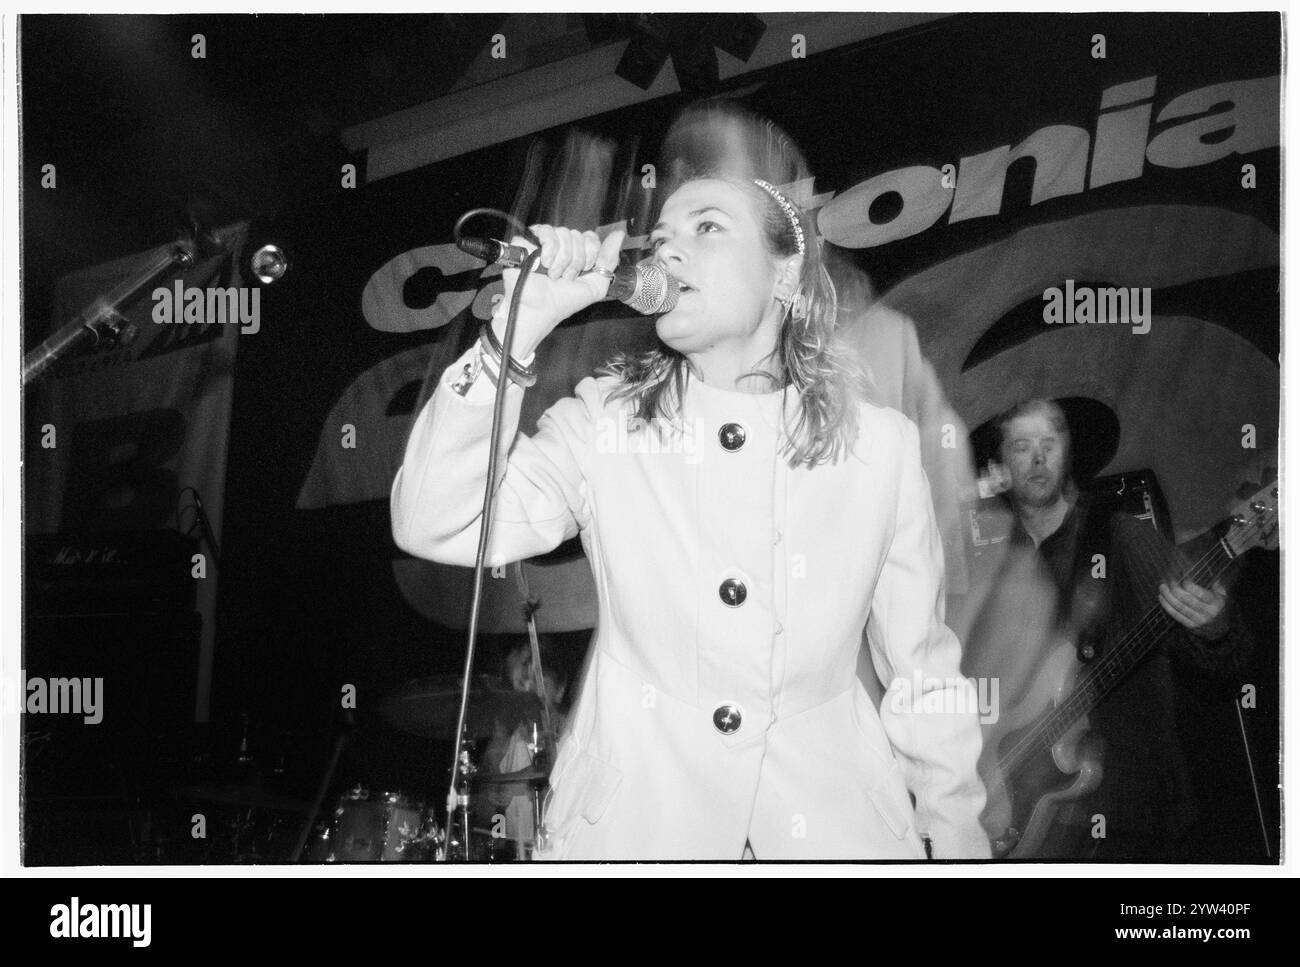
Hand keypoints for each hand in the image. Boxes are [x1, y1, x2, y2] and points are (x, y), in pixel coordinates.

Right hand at [493, 225, 625, 357]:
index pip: (590, 237)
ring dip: (562, 260)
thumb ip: (609, 259)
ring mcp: (544, 241)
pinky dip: (549, 251)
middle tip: (566, 278)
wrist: (541, 309)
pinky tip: (544, 265)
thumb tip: (619, 234)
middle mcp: (561, 245)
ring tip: (554, 275)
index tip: (584, 272)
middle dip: (576, 261)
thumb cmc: (564, 301)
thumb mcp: (596, 285)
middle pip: (578, 235)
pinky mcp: (528, 240)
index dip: (591, 254)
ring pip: (564, 233)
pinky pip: (547, 232)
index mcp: (577, 253)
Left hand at [1158, 577, 1228, 638]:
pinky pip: (1176, 615)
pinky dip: (1167, 606)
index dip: (1190, 587)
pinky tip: (1161, 597)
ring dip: (1168, 596)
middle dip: (1175, 589)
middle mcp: (1207, 612)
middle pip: (1187, 600)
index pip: (1202, 594)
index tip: (1183, 579)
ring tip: (1162, 587)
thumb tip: (1211, 575)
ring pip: (1179, 607)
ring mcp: (1198, 620)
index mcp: (1215, 603)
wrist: (1219, 630)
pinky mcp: (1190, 625)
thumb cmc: (1218, 607)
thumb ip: (1217, 585)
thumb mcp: (1223, 596)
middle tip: (1169, 581)